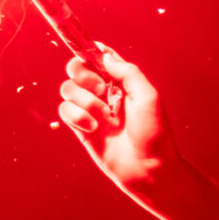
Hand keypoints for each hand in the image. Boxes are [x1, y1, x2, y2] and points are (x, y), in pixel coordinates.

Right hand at [58, 47, 175, 189]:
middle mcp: (104, 93)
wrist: (149, 170)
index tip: (84, 49)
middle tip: (99, 89)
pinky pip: (64, 110)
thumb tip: (104, 55)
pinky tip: (93, 128)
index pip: (98, 57)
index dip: (88, 50)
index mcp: (121, 82)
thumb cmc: (154, 134)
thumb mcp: (148, 97)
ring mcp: (91, 110)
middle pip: (75, 68)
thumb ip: (127, 72)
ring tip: (104, 117)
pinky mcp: (81, 128)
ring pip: (67, 89)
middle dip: (82, 74)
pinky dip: (76, 116)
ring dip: (84, 100)